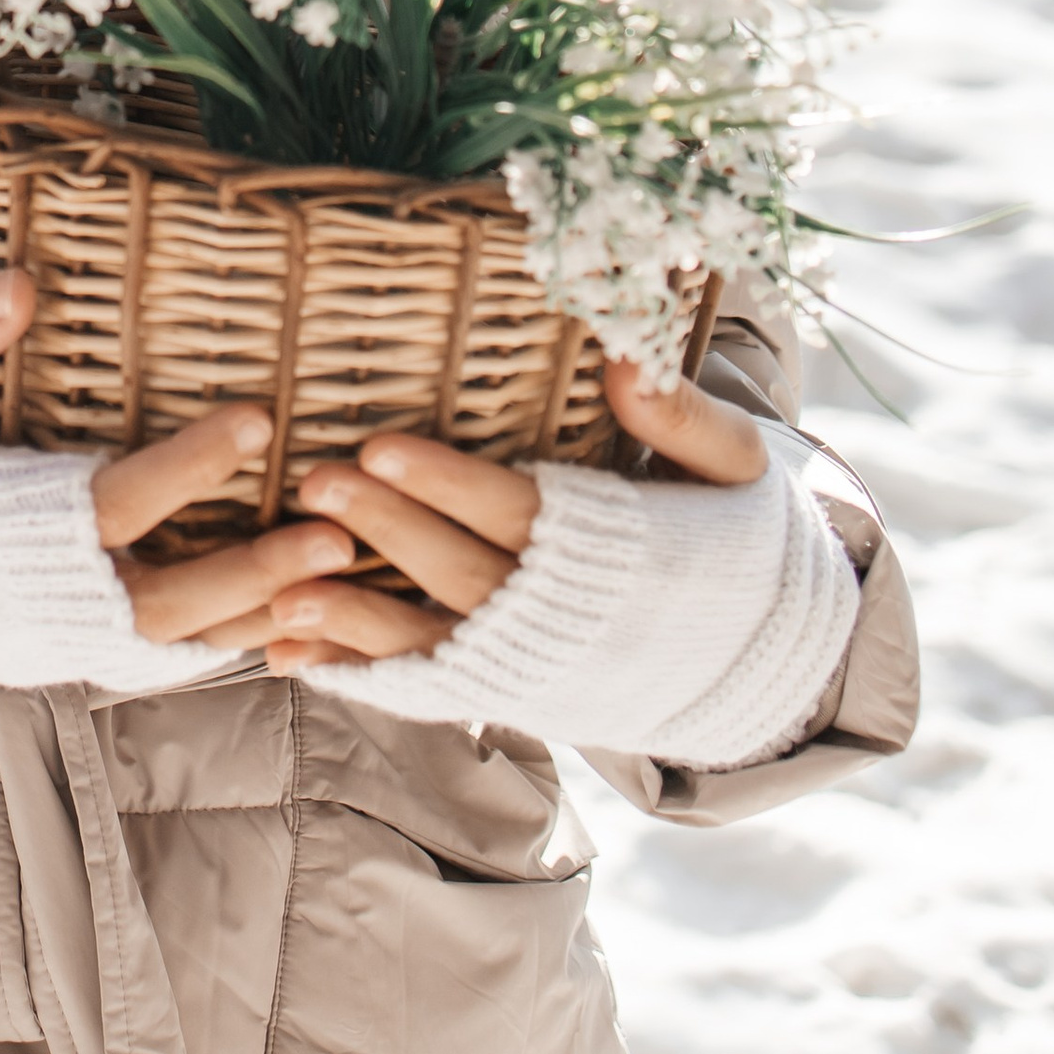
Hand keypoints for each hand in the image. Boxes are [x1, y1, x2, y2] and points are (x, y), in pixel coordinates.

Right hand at [0, 273, 362, 655]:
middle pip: (159, 601)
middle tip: (337, 530)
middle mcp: (23, 596)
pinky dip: (221, 641)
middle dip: (252, 570)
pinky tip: (287, 610)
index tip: (260, 419)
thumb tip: (19, 287)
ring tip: (341, 568)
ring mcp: (41, 637)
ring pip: (168, 640)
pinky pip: (152, 657)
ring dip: (257, 610)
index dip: (187, 467)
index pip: (106, 502)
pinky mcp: (54, 652)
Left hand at [265, 353, 770, 675]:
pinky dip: (359, 677)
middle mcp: (568, 621)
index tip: (381, 443)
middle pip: (463, 575)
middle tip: (313, 483)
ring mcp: (534, 670)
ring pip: (433, 647)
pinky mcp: (513, 696)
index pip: (520, 515)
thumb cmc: (745, 539)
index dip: (449, 483)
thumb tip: (625, 358)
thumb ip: (682, 417)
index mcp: (623, 556)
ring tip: (280, 599)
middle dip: (384, 530)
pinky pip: (426, 690)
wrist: (773, 660)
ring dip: (354, 622)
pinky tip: (292, 656)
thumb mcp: (737, 468)